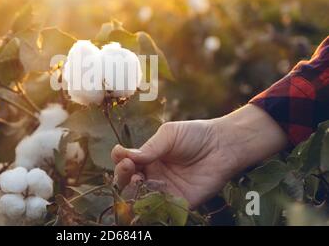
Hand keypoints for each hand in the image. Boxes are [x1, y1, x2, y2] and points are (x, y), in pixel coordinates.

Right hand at [111, 104, 287, 208]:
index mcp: (148, 158)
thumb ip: (149, 147)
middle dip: (123, 176)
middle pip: (129, 183)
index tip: (121, 155)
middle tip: (129, 168)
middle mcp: (154, 176)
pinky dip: (151, 206)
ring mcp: (165, 190)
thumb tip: (125, 155)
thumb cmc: (195, 135)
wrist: (223, 145)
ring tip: (138, 180)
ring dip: (134, 191)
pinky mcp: (179, 202)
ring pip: (141, 198)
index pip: (126, 164)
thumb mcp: (169, 135)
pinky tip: (150, 195)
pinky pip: (161, 209)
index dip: (120, 161)